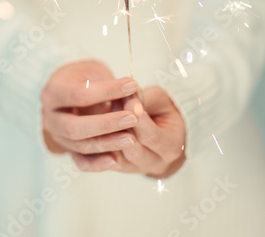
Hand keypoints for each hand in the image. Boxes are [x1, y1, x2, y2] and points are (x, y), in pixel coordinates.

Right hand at [41, 60, 140, 168]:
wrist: (70, 89)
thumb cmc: (84, 77)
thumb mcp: (94, 71)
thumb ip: (112, 83)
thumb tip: (135, 93)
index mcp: (52, 91)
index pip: (79, 93)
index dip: (106, 91)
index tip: (132, 86)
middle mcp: (49, 117)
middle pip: (74, 126)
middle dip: (106, 124)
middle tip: (132, 119)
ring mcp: (57, 136)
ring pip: (79, 145)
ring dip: (107, 144)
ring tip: (132, 138)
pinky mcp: (67, 150)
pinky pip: (80, 162)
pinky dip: (96, 164)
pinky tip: (115, 161)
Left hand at [72, 86, 186, 178]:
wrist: (162, 129)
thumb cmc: (162, 111)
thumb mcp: (160, 100)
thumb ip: (145, 98)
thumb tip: (127, 95)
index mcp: (172, 146)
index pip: (151, 135)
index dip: (137, 117)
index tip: (126, 97)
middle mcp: (156, 163)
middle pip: (132, 149)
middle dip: (119, 125)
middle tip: (111, 102)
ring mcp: (137, 169)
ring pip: (116, 157)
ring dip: (107, 134)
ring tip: (102, 110)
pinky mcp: (121, 168)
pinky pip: (103, 162)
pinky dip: (97, 145)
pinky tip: (92, 126)